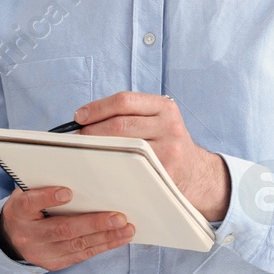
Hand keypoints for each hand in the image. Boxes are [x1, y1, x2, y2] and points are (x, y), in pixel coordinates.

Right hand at [0, 186, 133, 270]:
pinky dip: (103, 246)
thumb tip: (82, 169)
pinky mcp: (53, 263)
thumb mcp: (29, 191)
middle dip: (93, 223)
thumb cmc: (29, 207)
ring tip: (127, 229)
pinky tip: (120, 238)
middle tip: (118, 217)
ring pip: (76, 245)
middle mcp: (27, 235)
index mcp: (18, 211)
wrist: (11, 237)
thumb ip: (47, 183)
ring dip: (106, 237)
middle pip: (61, 229)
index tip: (67, 191)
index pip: (30, 203)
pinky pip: (81, 255)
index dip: (48, 197)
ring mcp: (40, 253)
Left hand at [73, 91, 231, 221]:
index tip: (79, 117)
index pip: (124, 100)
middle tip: (79, 139)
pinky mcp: (164, 172)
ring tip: (87, 152)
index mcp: (165, 107)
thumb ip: (130, 113)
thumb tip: (84, 118)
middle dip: (92, 131)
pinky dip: (109, 166)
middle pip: (120, 124)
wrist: (195, 172)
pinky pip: (128, 167)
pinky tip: (101, 168)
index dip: (97, 108)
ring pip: (122, 146)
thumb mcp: (158, 120)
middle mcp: (170, 126)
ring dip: (97, 149)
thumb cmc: (166, 144)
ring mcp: (168, 150)